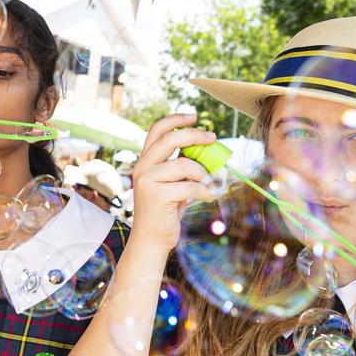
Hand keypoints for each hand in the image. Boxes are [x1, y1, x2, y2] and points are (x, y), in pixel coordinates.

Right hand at [129, 112, 216, 251]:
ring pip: (184, 165)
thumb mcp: (173, 183)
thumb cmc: (166, 210)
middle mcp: (142, 168)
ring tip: (208, 184)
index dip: (176, 119)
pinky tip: (207, 197)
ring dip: (203, 174)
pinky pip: (190, 186)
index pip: (157, 130)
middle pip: (170, 139)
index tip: (195, 117)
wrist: (151, 239)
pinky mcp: (157, 196)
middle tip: (212, 139)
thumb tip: (207, 149)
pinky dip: (204, 191)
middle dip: (195, 135)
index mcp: (145, 161)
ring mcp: (147, 181)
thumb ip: (182, 165)